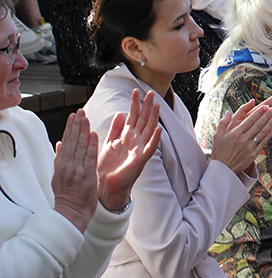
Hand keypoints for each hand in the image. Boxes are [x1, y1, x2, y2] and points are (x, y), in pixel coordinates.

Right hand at [52, 110, 98, 231]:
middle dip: (76, 125)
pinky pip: (90, 157)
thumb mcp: (58, 177)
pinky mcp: (87, 176)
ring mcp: (76, 171)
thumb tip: (59, 143)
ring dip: (83, 131)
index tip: (73, 116)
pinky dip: (91, 145)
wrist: (71, 213)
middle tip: (80, 111)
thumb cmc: (67, 196)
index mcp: (60, 166)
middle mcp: (67, 166)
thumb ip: (59, 159)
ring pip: (80, 147)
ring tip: (86, 117)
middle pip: (72, 141)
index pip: (66, 142)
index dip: (70, 128)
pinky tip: (94, 134)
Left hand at [95, 89, 161, 211]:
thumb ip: (115, 128)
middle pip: (143, 120)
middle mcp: (135, 140)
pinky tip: (158, 130)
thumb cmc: (108, 166)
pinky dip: (155, 139)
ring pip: (148, 130)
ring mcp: (139, 149)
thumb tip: (120, 112)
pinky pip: (150, 148)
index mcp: (126, 136)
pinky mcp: (141, 160)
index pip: (132, 116)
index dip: (135, 104)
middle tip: (151, 93)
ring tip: (156, 106)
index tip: (136, 91)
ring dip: (153, 118)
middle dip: (146, 106)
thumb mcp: (109, 143)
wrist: (106, 186)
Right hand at [212, 94, 271, 173]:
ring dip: (271, 122)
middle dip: (268, 115)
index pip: (250, 120)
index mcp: (235, 133)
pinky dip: (270, 134)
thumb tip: (229, 111)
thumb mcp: (218, 135)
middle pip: (258, 124)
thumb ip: (223, 122)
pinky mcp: (254, 154)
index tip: (266, 106)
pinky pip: (263, 142)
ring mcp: (250, 147)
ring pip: (263, 132)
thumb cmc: (219, 151)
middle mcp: (244, 139)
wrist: (223, 169)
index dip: (259, 112)